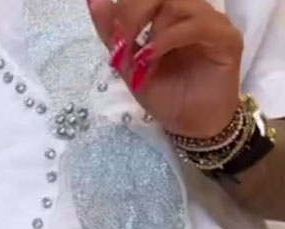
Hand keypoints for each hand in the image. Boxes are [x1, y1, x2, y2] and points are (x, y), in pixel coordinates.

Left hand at [88, 0, 242, 137]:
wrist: (189, 126)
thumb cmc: (165, 96)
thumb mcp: (129, 66)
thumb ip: (113, 34)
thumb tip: (94, 0)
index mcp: (169, 13)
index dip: (125, 6)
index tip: (114, 37)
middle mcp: (191, 11)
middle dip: (134, 9)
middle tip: (123, 40)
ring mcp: (210, 21)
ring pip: (178, 2)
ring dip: (152, 28)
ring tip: (141, 59)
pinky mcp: (226, 38)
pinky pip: (197, 25)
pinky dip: (169, 39)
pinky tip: (152, 57)